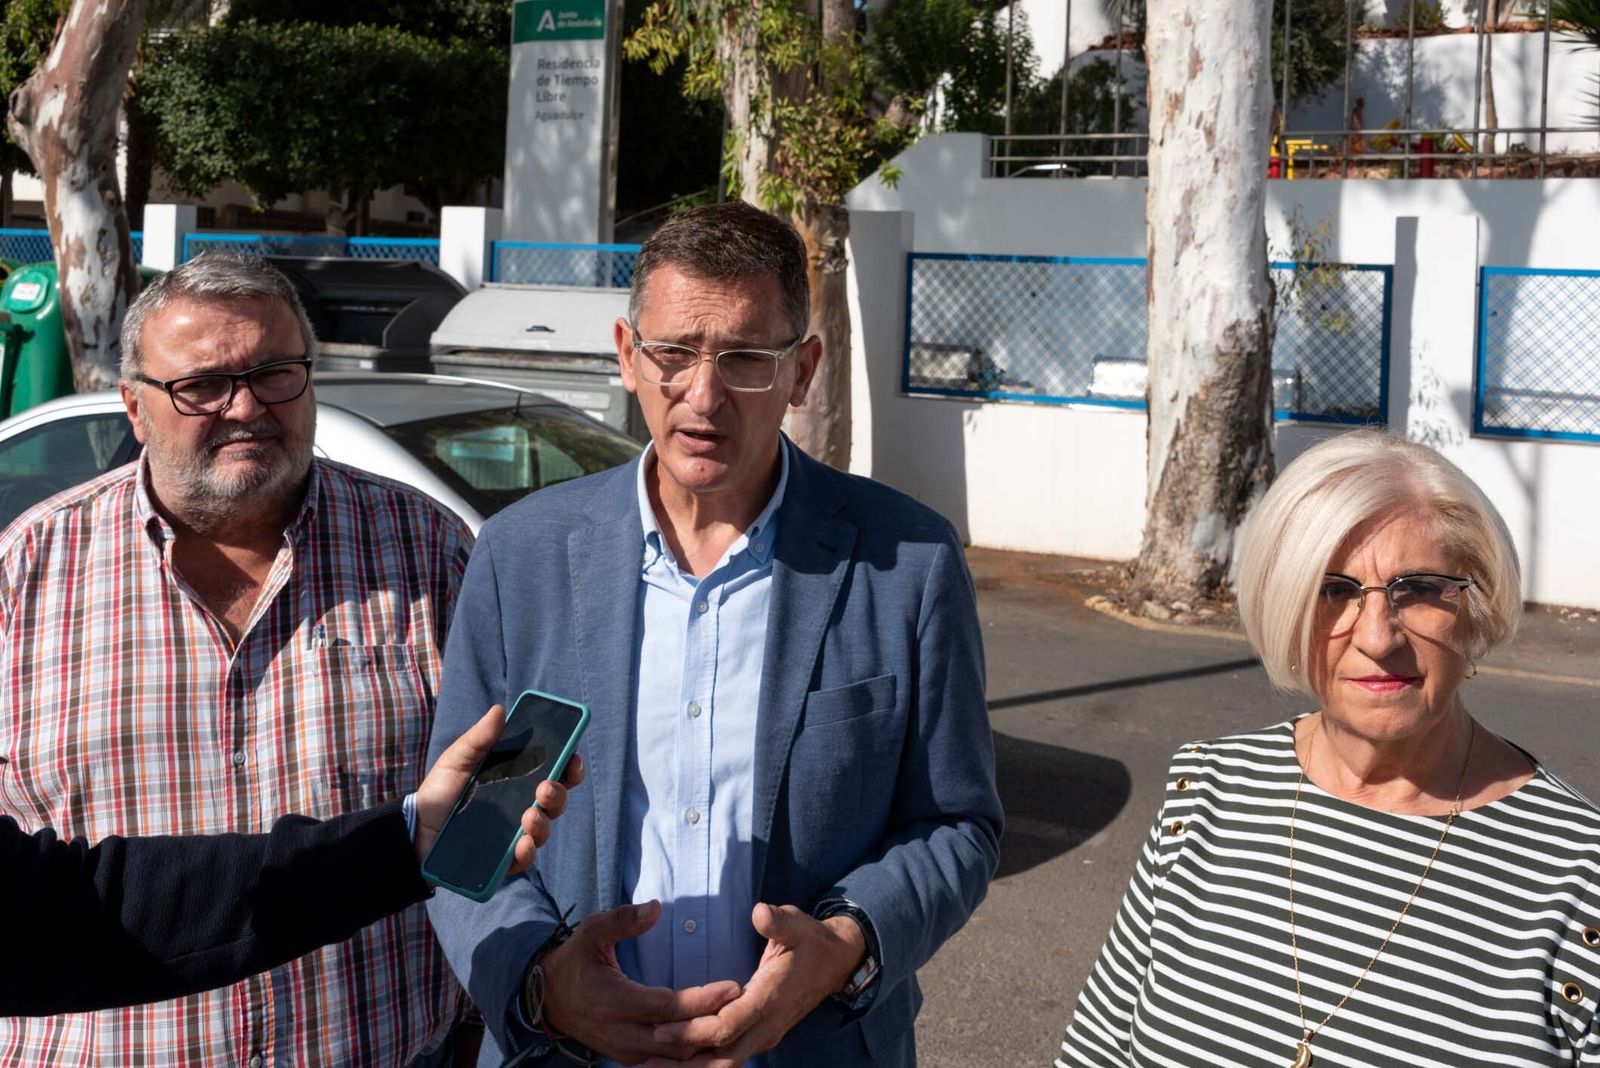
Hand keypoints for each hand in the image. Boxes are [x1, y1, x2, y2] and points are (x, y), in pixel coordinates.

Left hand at [412, 704, 585, 870]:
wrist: (415, 830)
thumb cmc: (439, 792)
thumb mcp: (457, 760)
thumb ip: (479, 738)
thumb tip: (500, 710)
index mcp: (517, 779)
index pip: (554, 771)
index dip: (570, 766)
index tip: (572, 761)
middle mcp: (522, 805)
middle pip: (556, 800)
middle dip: (558, 794)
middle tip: (545, 789)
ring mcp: (515, 833)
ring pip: (544, 828)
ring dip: (543, 823)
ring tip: (529, 817)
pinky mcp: (504, 859)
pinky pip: (524, 858)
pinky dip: (528, 851)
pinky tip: (522, 844)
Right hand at [541, 901, 742, 1064]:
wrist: (547, 1000)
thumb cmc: (574, 961)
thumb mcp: (590, 933)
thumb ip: (622, 920)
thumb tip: (656, 908)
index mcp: (616, 1002)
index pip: (669, 1008)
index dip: (703, 1000)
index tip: (735, 987)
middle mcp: (623, 1034)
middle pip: (680, 1038)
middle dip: (715, 1024)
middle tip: (748, 1004)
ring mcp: (627, 1051)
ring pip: (677, 1056)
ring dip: (707, 1040)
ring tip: (738, 1018)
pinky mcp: (630, 1058)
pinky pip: (669, 1061)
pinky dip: (692, 1050)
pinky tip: (715, 1034)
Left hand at [642, 903, 866, 1067]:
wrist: (837, 963)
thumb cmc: (810, 940)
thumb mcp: (797, 924)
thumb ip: (777, 920)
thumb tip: (760, 913)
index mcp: (770, 1000)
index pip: (726, 1026)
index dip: (692, 1032)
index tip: (660, 1030)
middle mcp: (766, 1026)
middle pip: (721, 1059)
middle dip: (684, 1065)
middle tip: (646, 1063)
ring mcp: (764, 1035)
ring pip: (724, 1064)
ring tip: (653, 1066)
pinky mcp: (760, 1036)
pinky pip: (729, 1057)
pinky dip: (703, 1063)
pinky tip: (678, 1062)